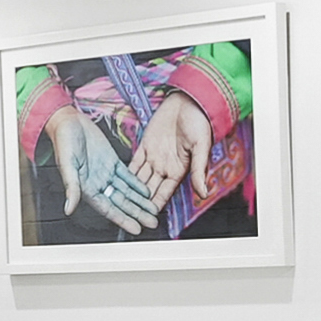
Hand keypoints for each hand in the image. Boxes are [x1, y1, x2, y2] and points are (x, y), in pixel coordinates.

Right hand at [47, 109, 146, 232]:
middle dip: (137, 213)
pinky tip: (147, 191)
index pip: (108, 209)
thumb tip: (69, 209)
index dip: (123, 219)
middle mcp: (98, 183)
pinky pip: (127, 176)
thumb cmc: (63, 141)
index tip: (136, 228)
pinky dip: (137, 184)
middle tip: (152, 222)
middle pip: (121, 203)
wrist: (68, 121)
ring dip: (140, 201)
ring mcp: (105, 173)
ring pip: (126, 191)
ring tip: (153, 210)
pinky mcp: (112, 161)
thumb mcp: (67, 164)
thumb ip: (70, 187)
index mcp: (86, 187)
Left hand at [127, 92, 209, 212]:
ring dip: (129, 189)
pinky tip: (116, 180)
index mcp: (178, 170)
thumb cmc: (200, 123)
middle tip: (126, 215)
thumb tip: (204, 193)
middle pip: (149, 189)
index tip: (146, 218)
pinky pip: (134, 162)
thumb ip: (199, 171)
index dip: (155, 205)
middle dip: (138, 202)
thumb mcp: (201, 148)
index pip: (164, 194)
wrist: (190, 102)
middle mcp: (164, 167)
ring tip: (117, 201)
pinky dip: (126, 171)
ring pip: (139, 177)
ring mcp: (154, 156)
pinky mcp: (145, 145)